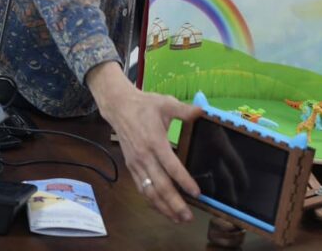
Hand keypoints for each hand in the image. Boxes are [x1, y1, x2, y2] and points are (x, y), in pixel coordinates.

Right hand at [87, 62, 200, 222]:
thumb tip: (202, 111)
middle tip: (188, 217)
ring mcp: (136, 164)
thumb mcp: (166, 103)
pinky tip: (162, 208)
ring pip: (149, 192)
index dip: (184, 181)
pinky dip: (152, 201)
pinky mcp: (131, 167)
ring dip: (163, 207)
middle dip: (175, 203)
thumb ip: (184, 110)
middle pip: (160, 186)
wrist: (119, 107)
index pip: (171, 166)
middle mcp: (144, 157)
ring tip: (177, 218)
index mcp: (155, 141)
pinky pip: (142, 189)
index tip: (196, 192)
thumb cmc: (145, 105)